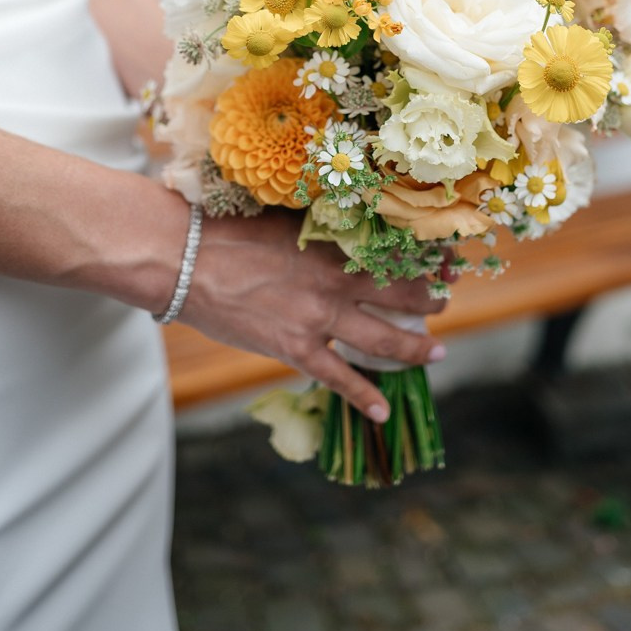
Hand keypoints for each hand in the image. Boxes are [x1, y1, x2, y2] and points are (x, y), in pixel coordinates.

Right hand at [181, 209, 447, 421]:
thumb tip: (344, 226)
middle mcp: (336, 283)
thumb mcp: (285, 218)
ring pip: (383, 339)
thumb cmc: (228, 230)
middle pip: (401, 296)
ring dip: (415, 348)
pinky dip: (363, 397)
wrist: (185, 259)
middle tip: (444, 304)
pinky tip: (382, 412)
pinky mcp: (295, 349)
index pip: (396, 253)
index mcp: (335, 245)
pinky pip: (339, 378)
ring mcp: (318, 319)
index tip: (445, 261)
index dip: (426, 260)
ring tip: (436, 352)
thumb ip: (320, 227)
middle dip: (429, 301)